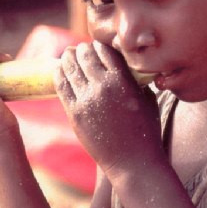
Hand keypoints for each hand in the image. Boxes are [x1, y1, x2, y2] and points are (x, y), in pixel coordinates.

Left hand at [54, 41, 164, 177]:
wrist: (132, 162)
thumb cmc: (145, 131)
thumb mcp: (147, 99)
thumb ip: (136, 80)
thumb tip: (128, 65)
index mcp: (123, 80)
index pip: (104, 50)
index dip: (99, 46)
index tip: (97, 47)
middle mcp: (102, 86)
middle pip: (84, 54)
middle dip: (82, 49)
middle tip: (81, 49)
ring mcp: (86, 100)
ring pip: (69, 66)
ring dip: (68, 57)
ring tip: (68, 55)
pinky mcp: (74, 113)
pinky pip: (61, 85)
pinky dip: (58, 73)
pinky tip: (59, 69)